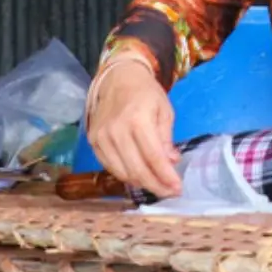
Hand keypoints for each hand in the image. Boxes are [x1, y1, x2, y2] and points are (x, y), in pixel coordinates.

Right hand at [86, 62, 181, 198]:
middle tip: (170, 192)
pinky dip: (126, 175)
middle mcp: (116, 131)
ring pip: (122, 173)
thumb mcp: (165, 111)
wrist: (118, 79)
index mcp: (138, 120)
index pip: (153, 158)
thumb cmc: (146, 94)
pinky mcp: (93, 141)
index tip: (178, 188)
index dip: (166, 177)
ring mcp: (101, 137)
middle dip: (156, 186)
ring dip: (142, 184)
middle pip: (137, 170)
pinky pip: (110, 167)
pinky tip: (140, 176)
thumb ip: (166, 138)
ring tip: (157, 186)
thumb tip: (171, 162)